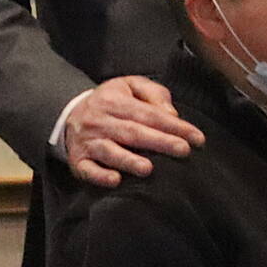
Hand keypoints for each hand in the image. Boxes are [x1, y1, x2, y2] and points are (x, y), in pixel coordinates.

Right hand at [62, 76, 205, 186]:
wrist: (69, 112)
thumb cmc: (110, 101)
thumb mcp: (130, 85)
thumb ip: (154, 93)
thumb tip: (171, 114)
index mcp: (114, 101)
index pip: (149, 114)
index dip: (174, 126)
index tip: (197, 138)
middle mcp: (99, 121)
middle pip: (133, 132)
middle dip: (160, 142)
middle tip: (183, 150)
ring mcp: (88, 142)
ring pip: (109, 152)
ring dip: (128, 160)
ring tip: (148, 169)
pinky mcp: (78, 160)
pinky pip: (86, 169)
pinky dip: (99, 176)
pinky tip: (115, 180)